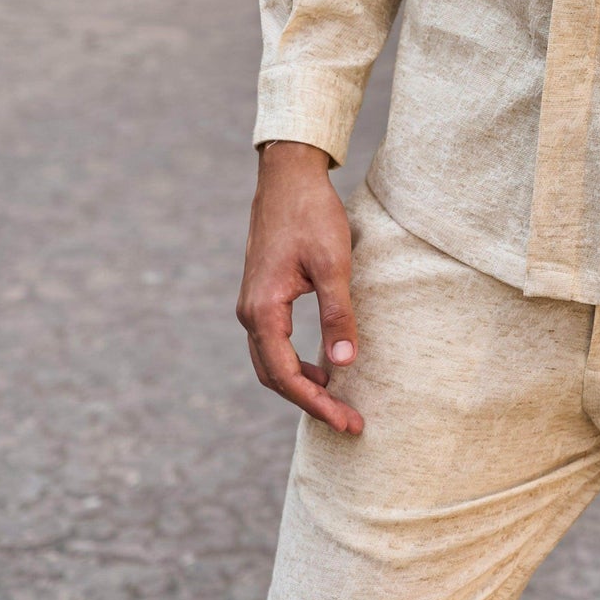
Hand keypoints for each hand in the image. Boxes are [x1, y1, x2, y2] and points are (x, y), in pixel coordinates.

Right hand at [236, 140, 363, 434]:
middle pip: (274, 376)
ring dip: (302, 386)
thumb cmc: (311, 214)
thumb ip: (338, 315)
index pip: (287, 376)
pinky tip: (323, 368)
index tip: (348, 423)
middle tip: (349, 422)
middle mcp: (250, 313)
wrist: (288, 176)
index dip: (317, 405)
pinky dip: (295, 364)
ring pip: (271, 362)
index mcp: (263, 310)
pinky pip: (273, 344)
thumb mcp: (333, 264)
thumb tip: (345, 366)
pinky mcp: (262, 296)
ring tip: (339, 402)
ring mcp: (253, 305)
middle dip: (311, 403)